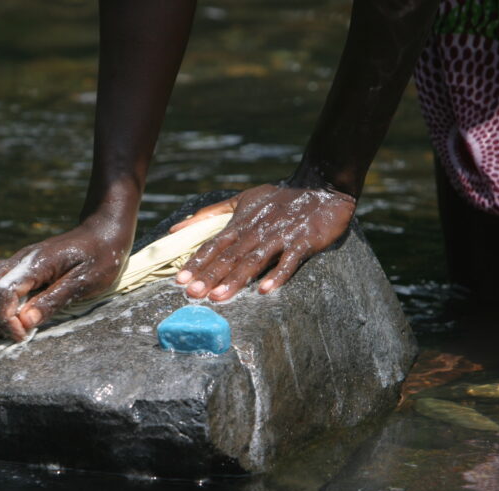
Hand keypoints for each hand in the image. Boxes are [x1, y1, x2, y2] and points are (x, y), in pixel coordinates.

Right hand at [0, 221, 131, 340]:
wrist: (103, 230)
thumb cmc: (100, 257)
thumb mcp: (84, 282)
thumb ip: (53, 301)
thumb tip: (24, 322)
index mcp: (36, 263)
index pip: (4, 293)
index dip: (6, 320)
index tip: (22, 337)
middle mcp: (20, 259)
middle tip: (9, 335)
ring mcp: (17, 260)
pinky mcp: (19, 264)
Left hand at [171, 183, 355, 300]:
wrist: (320, 186)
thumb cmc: (278, 197)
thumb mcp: (242, 199)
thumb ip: (211, 213)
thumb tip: (177, 226)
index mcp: (241, 223)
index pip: (214, 245)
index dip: (197, 262)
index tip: (181, 279)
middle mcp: (257, 231)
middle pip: (229, 256)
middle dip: (210, 275)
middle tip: (193, 293)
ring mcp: (280, 236)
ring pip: (254, 260)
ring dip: (236, 279)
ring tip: (219, 296)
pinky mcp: (304, 241)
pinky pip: (289, 261)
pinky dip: (278, 275)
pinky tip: (265, 290)